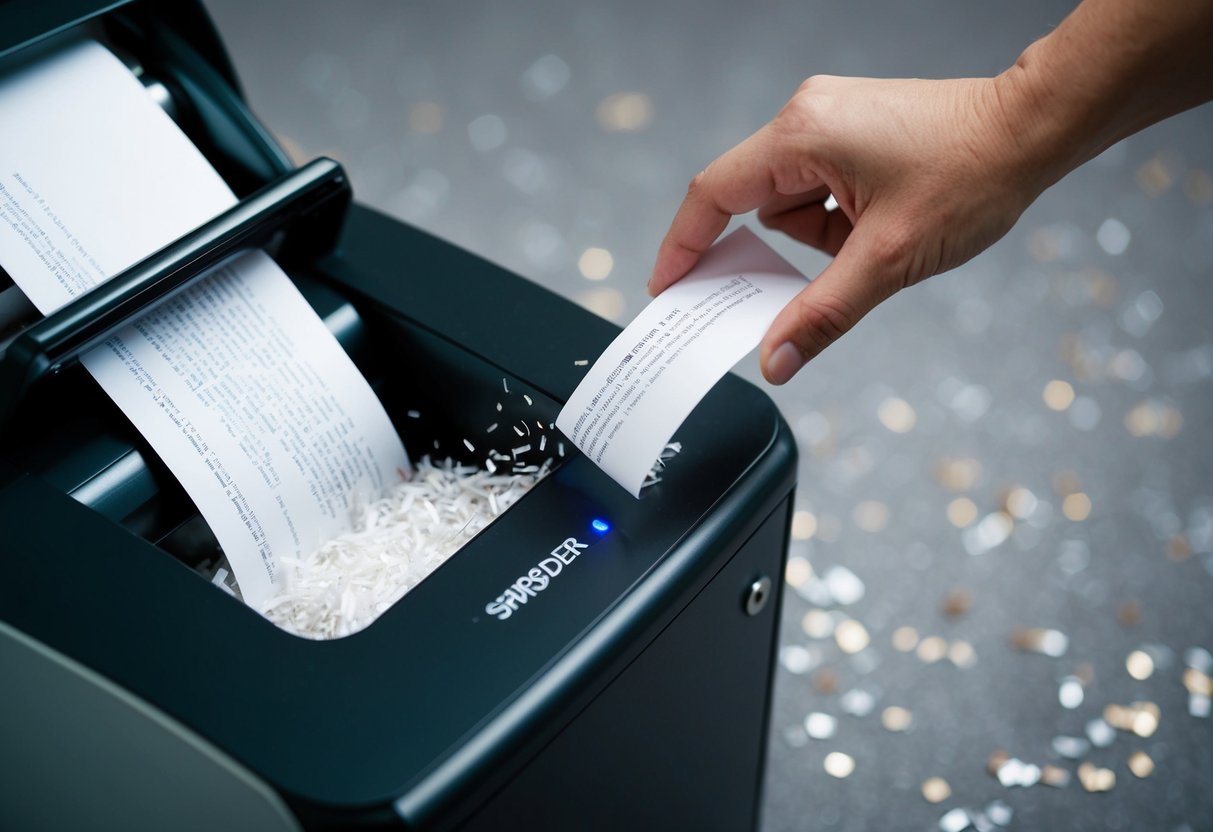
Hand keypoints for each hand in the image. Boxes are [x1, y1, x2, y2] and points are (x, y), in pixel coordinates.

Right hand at [648, 73, 1049, 383]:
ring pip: (791, 200)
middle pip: (754, 201)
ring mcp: (830, 119)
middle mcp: (806, 117)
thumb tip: (775, 359)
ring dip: (821, 235)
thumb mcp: (887, 259)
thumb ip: (821, 313)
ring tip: (876, 240)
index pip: (713, 194)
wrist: (1035, 129)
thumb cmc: (972, 174)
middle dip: (781, 249)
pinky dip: (838, 219)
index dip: (683, 246)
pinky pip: (817, 186)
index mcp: (801, 135)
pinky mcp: (851, 129)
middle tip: (808, 279)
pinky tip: (881, 224)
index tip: (667, 287)